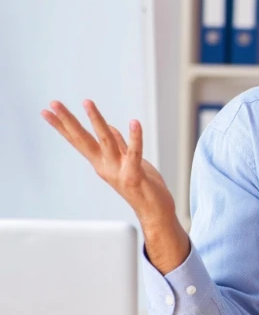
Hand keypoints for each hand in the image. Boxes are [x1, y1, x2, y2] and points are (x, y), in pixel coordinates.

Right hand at [41, 100, 188, 271]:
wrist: (155, 212)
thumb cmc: (143, 186)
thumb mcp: (127, 161)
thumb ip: (119, 144)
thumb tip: (110, 126)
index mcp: (102, 162)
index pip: (78, 140)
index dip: (63, 125)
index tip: (48, 111)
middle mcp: (106, 166)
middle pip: (83, 139)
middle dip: (68, 121)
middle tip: (54, 103)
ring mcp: (119, 171)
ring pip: (106, 141)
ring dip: (97, 121)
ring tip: (87, 103)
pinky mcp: (135, 175)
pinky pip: (134, 153)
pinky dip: (134, 138)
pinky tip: (134, 122)